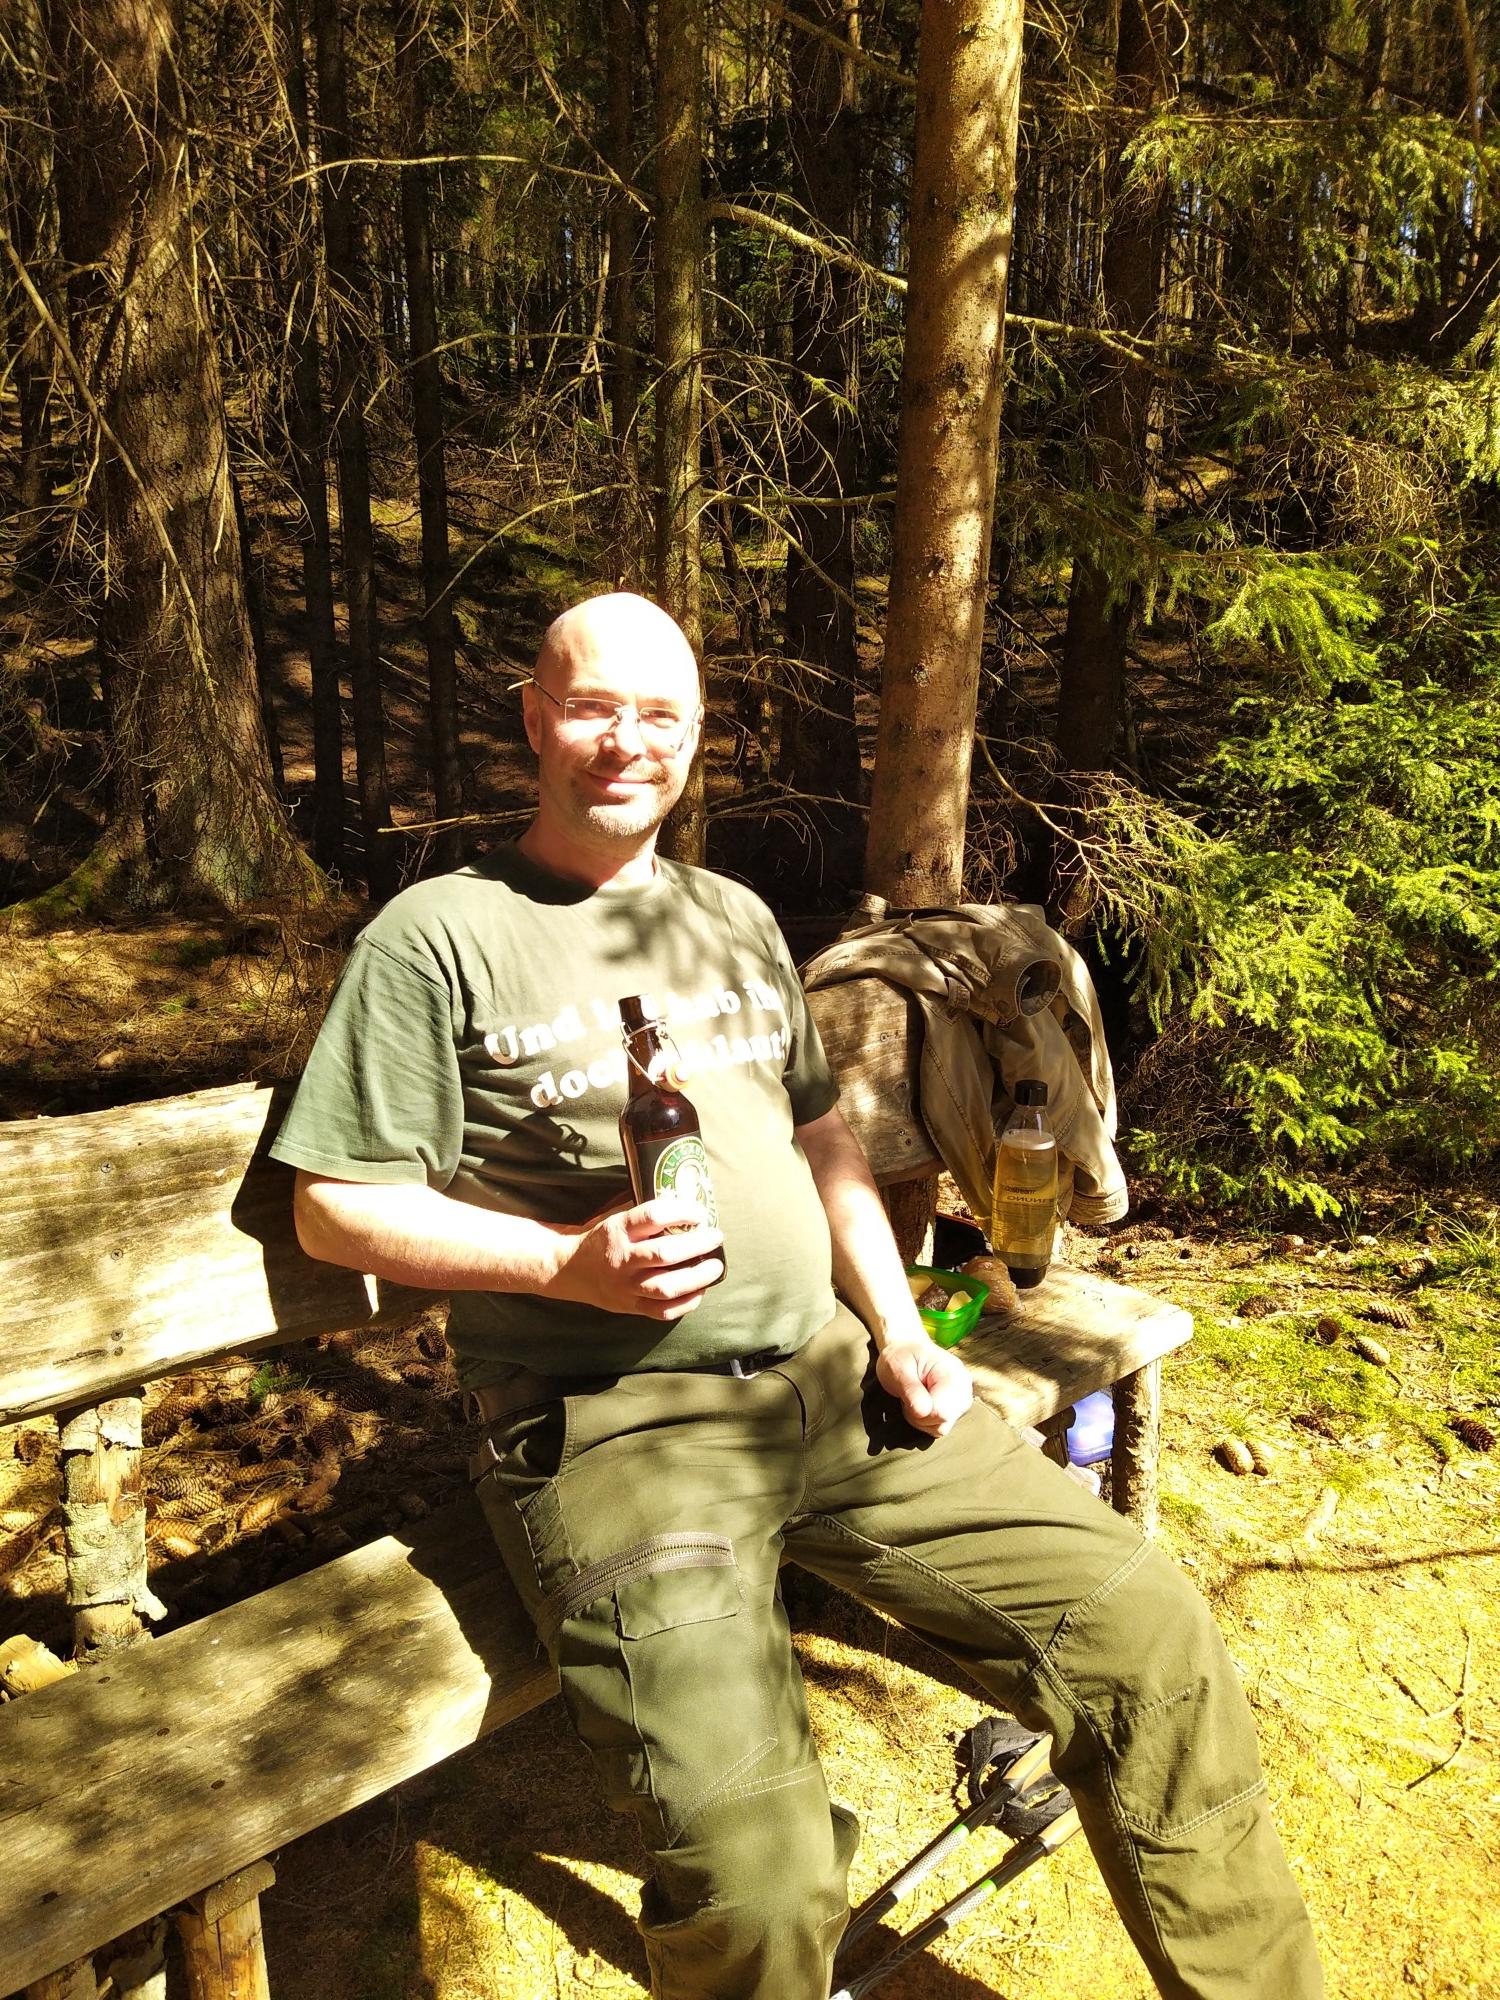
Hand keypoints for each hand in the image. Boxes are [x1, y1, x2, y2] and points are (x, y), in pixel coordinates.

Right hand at [549, 1196, 724, 1320]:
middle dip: (698, 1244)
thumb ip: (645, 1212)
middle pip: (666, 1253)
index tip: (700, 1212)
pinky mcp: (630, 1306)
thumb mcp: (615, 1217)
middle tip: (716, 1237)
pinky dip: (687, 1303)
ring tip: (715, 1266)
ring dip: (697, 1277)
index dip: (682, 1212)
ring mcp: (626, 1286)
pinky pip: (663, 1311)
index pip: (653, 1216)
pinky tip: (700, 1290)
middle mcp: (622, 1258)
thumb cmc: (601, 1238)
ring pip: (667, 1287)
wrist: (569, 1269)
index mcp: (618, 1229)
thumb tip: (686, 1200)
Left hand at [876, 1338, 973, 1437]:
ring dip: (922, 1419)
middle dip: (920, 1416)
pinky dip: (926, 1421)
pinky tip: (921, 1403)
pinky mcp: (956, 1408)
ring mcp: (962, 1399)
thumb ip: (910, 1389)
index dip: (919, 1412)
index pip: (941, 1412)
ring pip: (941, 1428)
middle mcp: (964, 1388)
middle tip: (910, 1395)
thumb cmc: (902, 1356)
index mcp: (953, 1375)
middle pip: (942, 1423)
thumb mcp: (898, 1368)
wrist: (907, 1349)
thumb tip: (923, 1412)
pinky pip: (940, 1427)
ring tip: (915, 1398)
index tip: (908, 1394)